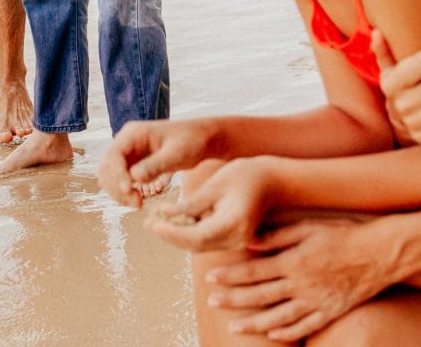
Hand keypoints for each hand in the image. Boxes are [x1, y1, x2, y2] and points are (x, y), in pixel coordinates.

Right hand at [99, 118, 215, 207]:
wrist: (201, 140)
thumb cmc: (191, 142)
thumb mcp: (176, 154)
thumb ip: (155, 165)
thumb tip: (133, 178)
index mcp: (133, 133)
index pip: (113, 155)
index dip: (117, 174)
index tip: (129, 190)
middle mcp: (126, 142)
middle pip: (106, 167)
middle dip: (117, 187)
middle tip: (137, 203)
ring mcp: (128, 154)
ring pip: (110, 176)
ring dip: (119, 192)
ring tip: (138, 204)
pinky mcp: (133, 165)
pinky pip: (120, 181)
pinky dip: (125, 193)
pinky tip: (139, 200)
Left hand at [147, 157, 273, 252]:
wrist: (272, 180)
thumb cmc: (245, 175)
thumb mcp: (215, 185)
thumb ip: (192, 203)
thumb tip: (165, 214)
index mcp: (234, 224)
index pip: (197, 236)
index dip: (172, 233)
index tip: (152, 224)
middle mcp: (238, 239)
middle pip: (196, 245)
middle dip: (170, 236)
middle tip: (148, 224)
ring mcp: (238, 242)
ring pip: (200, 245)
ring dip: (177, 237)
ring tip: (154, 223)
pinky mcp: (234, 239)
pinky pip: (207, 240)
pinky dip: (188, 234)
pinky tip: (173, 223)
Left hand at [204, 218, 400, 340]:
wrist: (380, 253)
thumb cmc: (343, 234)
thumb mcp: (308, 227)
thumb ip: (277, 236)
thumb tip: (248, 241)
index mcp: (293, 262)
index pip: (253, 272)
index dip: (230, 276)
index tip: (211, 277)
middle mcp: (301, 285)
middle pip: (260, 296)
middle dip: (233, 299)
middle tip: (212, 302)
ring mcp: (316, 302)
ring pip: (278, 317)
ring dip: (253, 322)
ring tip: (233, 325)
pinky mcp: (330, 311)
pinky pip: (305, 327)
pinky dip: (286, 332)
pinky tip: (271, 335)